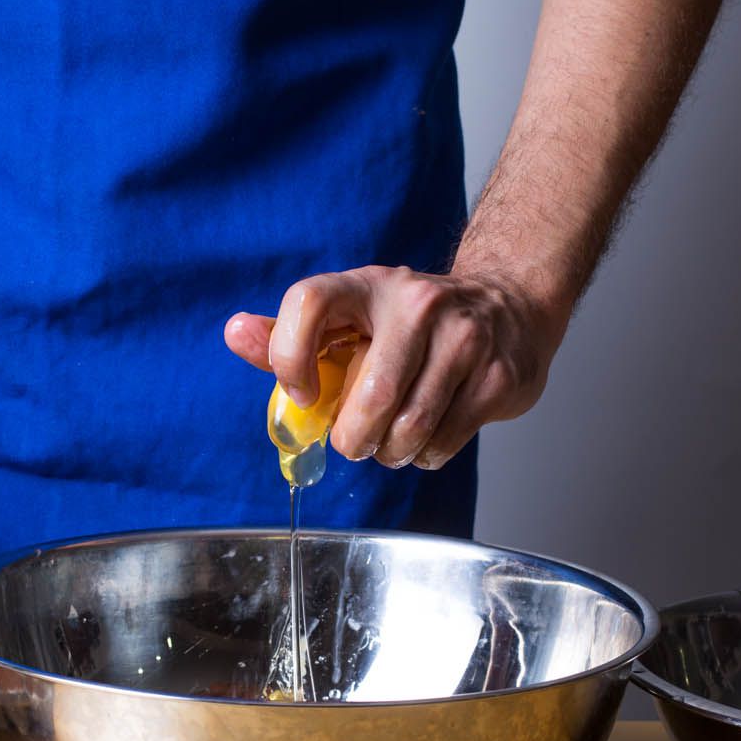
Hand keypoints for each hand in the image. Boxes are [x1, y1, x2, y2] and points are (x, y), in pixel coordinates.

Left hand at [225, 265, 571, 469]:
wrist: (506, 306)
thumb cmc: (408, 325)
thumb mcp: (348, 318)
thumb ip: (288, 335)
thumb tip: (234, 333)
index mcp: (366, 286)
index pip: (309, 302)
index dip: (290, 357)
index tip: (302, 394)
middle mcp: (417, 302)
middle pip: (372, 394)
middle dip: (355, 438)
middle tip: (355, 443)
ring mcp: (464, 336)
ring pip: (410, 426)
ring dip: (391, 452)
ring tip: (392, 442)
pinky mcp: (497, 375)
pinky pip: (444, 441)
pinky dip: (426, 455)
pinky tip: (428, 436)